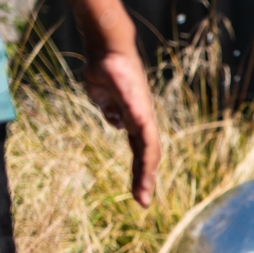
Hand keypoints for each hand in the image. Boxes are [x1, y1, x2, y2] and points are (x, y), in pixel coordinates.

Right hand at [85, 49, 159, 206]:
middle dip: (144, 181)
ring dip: (146, 173)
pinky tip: (145, 166)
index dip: (140, 174)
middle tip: (143, 203)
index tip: (138, 196)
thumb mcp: (104, 98)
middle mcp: (143, 121)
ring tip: (142, 195)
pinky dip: (145, 151)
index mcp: (135, 123)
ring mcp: (143, 114)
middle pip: (147, 157)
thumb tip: (117, 123)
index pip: (141, 154)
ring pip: (149, 150)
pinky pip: (144, 132)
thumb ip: (111, 112)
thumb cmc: (105, 72)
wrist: (106, 49)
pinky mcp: (138, 107)